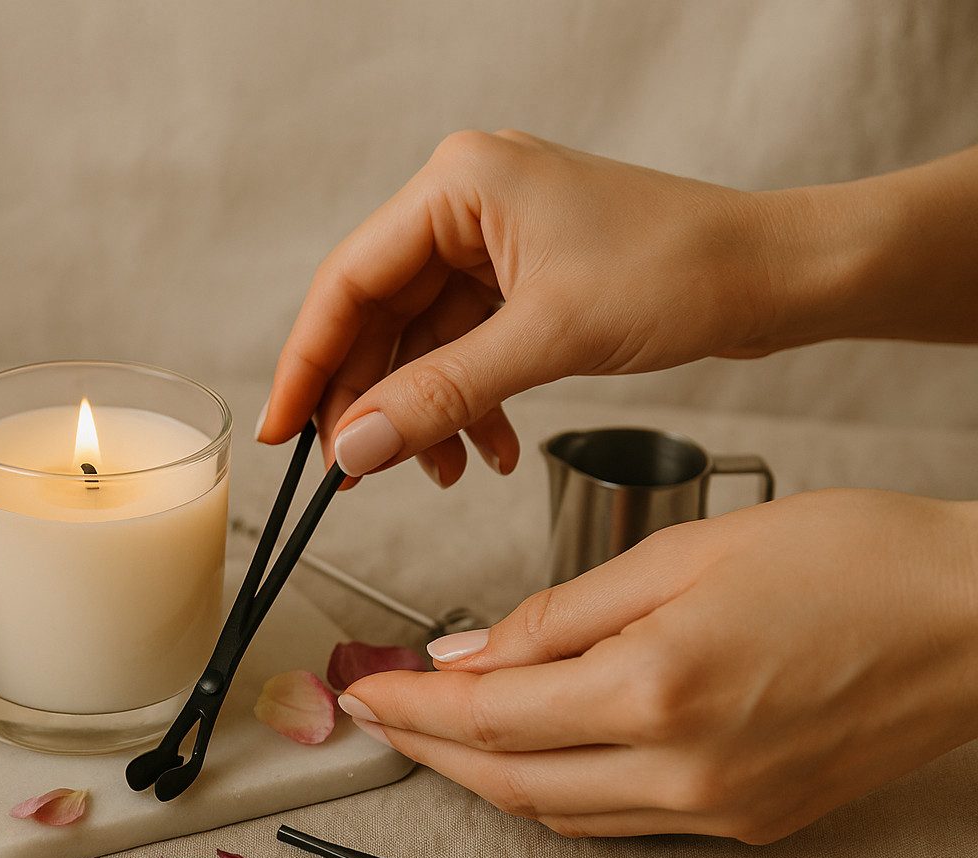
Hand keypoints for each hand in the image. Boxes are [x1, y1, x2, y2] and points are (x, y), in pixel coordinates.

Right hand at [259, 130, 814, 484]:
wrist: (778, 273)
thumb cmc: (685, 271)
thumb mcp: (547, 340)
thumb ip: (439, 395)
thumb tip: (352, 446)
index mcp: (460, 183)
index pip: (349, 281)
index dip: (307, 362)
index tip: (280, 431)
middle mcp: (466, 202)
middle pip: (378, 316)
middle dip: (371, 401)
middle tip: (354, 474)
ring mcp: (494, 240)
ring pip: (421, 341)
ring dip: (424, 413)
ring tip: (439, 473)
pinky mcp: (522, 277)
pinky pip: (465, 348)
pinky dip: (467, 403)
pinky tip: (485, 449)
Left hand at [337, 490, 977, 841]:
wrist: (977, 617)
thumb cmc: (854, 561)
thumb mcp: (683, 555)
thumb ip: (561, 615)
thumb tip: (470, 653)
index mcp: (657, 690)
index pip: (486, 718)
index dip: (408, 707)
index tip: (365, 690)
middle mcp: (685, 770)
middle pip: (508, 781)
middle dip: (429, 751)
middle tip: (382, 714)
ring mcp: (720, 808)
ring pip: (559, 811)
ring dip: (486, 773)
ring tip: (443, 727)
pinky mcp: (751, 820)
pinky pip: (621, 818)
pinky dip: (558, 786)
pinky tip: (537, 745)